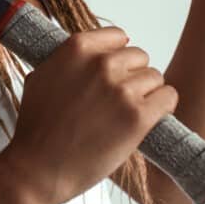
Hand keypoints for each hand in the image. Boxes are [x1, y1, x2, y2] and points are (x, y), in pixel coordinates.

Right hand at [0, 28, 176, 203]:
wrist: (39, 167)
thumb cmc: (36, 126)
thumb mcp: (40, 77)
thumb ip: (65, 60)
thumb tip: (84, 55)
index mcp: (77, 48)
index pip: (118, 36)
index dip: (117, 55)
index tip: (113, 72)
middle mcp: (101, 63)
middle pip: (139, 57)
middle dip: (132, 76)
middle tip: (119, 99)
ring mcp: (121, 89)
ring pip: (155, 77)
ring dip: (147, 93)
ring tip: (130, 112)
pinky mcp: (138, 116)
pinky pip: (168, 97)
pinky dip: (164, 107)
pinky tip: (149, 118)